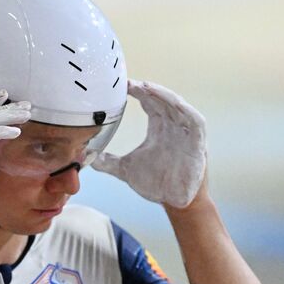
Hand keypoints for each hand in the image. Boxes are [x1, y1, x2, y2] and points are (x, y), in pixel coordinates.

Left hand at [91, 80, 206, 208]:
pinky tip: (174, 103)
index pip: (148, 102)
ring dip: (163, 95)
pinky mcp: (198, 142)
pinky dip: (185, 111)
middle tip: (127, 82)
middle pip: (160, 99)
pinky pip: (194, 121)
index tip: (119, 85)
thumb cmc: (156, 183)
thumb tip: (85, 157)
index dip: (137, 91)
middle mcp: (173, 125)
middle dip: (146, 89)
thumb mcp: (125, 169)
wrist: (175, 201)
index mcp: (158, 127)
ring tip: (146, 87)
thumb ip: (106, 162)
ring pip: (177, 105)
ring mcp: (186, 132)